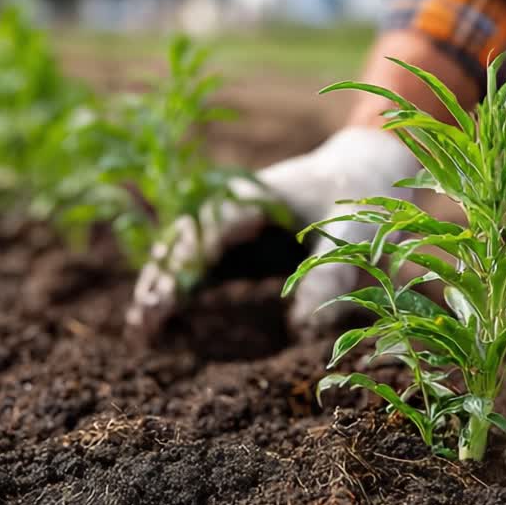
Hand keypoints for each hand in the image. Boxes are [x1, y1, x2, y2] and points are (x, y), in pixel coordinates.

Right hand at [126, 127, 419, 334]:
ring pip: (181, 253)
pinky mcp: (235, 245)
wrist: (363, 174)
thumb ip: (328, 277)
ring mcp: (229, 224)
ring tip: (142, 328)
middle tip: (146, 320)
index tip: (170, 295)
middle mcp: (232, 206)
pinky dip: (178, 289)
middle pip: (184, 240)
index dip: (187, 262)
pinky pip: (197, 267)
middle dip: (162, 278)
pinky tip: (160, 322)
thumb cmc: (359, 199)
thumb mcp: (352, 236)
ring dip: (161, 285)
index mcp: (255, 195)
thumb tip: (302, 331)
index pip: (209, 228)